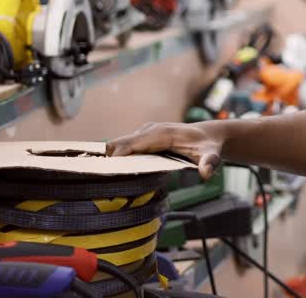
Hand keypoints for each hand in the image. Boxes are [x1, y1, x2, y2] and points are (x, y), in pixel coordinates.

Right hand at [106, 122, 223, 178]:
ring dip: (109, 159)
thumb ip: (209, 163)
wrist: (209, 135)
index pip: (134, 142)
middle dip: (108, 157)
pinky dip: (116, 157)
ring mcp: (146, 133)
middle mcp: (151, 130)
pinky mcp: (144, 138)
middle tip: (93, 176)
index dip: (119, 154)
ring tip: (96, 177)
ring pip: (119, 144)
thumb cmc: (208, 145)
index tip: (104, 168)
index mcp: (163, 133)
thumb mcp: (211, 155)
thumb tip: (205, 172)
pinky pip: (124, 147)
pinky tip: (109, 172)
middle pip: (120, 142)